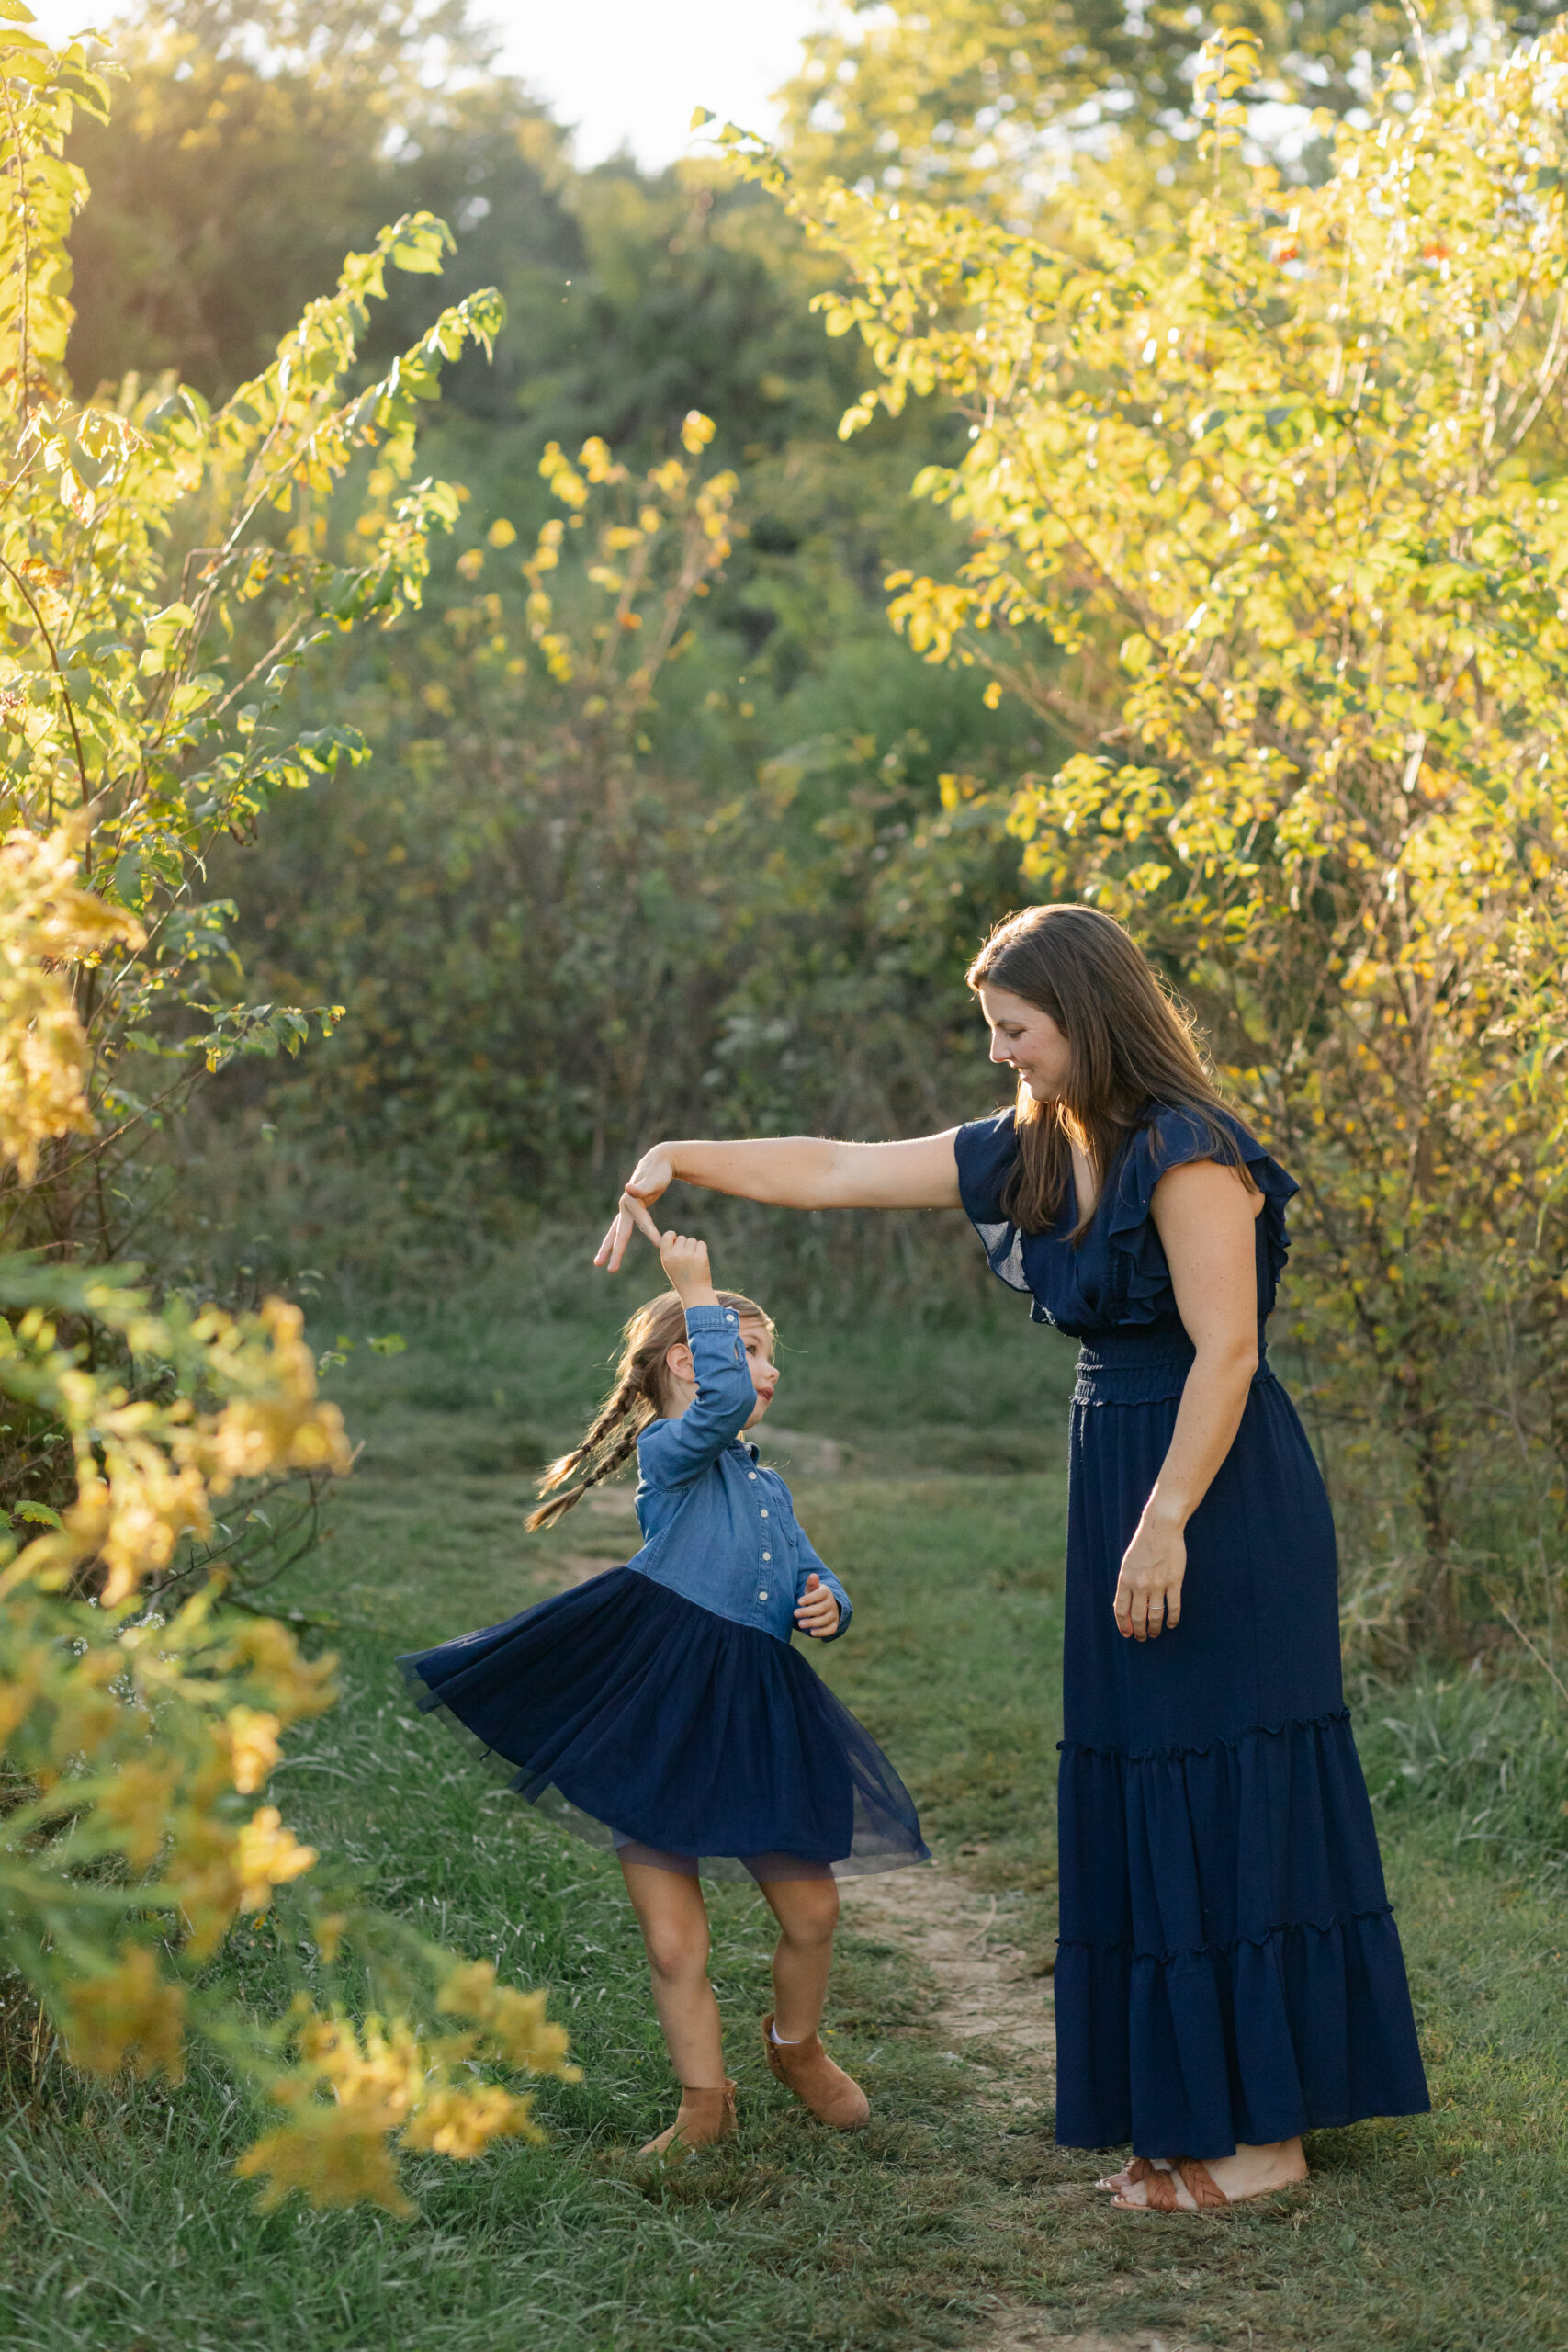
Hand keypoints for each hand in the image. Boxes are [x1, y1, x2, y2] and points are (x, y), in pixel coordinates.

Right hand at [594, 1148, 674, 1270]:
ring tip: (599, 1263)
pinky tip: (615, 1247)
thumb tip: (628, 1189)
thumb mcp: (654, 1178)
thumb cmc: (659, 1170)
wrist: (658, 1160)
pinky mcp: (631, 1210)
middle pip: (620, 1233)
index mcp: (632, 1202)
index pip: (642, 1223)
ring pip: (616, 1232)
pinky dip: (619, 1238)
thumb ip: (642, 1186)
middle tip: (608, 1269)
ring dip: (610, 1248)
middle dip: (614, 1252)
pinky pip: (624, 1228)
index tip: (661, 1245)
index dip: (652, 1233)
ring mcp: (626, 1209)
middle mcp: (625, 1207)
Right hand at [658, 1230, 716, 1306]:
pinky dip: (702, 1250)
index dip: (673, 1236)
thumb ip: (669, 1251)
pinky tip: (700, 1260)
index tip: (676, 1241)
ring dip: (694, 1248)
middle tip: (686, 1259)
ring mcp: (688, 1255)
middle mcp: (676, 1255)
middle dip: (685, 1245)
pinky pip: (701, 1244)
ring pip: (692, 1240)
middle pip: (682, 1238)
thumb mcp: (669, 1265)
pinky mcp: (700, 1256)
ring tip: (693, 1261)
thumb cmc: (681, 1278)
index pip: (667, 1236)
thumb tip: (673, 1235)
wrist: (694, 1292)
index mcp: (666, 1257)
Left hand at [793, 1572, 840, 1638]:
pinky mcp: (834, 1625)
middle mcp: (831, 1603)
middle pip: (821, 1608)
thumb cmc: (814, 1596)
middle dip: (808, 1611)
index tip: (799, 1601)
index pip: (820, 1594)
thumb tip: (813, 1575)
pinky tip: (812, 1632)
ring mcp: (834, 1615)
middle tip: (795, 1613)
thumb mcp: (812, 1589)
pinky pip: (830, 1630)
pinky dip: (822, 1632)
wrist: (827, 1606)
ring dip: (812, 1622)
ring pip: (825, 1619)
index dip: (810, 1598)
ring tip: (800, 1624)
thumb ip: (811, 1584)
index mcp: (826, 1592)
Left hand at [1112, 1507, 1185, 1640]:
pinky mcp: (1174, 1582)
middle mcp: (1140, 1585)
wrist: (1160, 1528)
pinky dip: (1172, 1620)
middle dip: (1139, 1632)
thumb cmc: (1143, 1545)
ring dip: (1154, 1629)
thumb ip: (1126, 1585)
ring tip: (1154, 1634)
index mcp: (1125, 1579)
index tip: (1127, 1634)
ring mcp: (1158, 1584)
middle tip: (1141, 1638)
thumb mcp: (1128, 1564)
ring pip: (1155, 1616)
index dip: (1123, 1625)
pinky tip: (1171, 1624)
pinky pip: (1173, 1608)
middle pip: (1138, 1617)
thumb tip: (1125, 1607)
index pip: (1121, 1610)